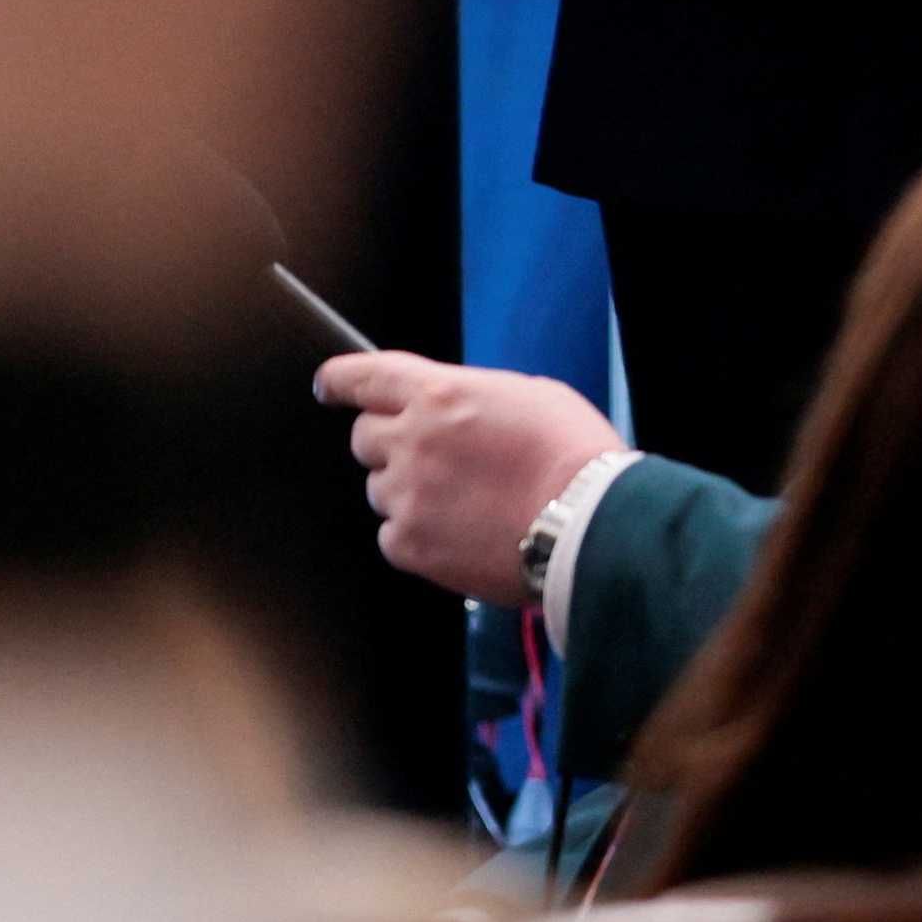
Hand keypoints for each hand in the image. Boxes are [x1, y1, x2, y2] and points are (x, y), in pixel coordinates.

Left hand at [311, 353, 621, 607]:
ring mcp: (407, 495)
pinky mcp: (413, 545)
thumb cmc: (575, 458)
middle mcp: (410, 441)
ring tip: (463, 505)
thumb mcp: (528, 395)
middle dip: (390, 445)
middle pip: (364, 437)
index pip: (362, 377)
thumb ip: (470, 397)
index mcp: (437, 395)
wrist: (593, 527)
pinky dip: (417, 537)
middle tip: (433, 462)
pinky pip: (393, 536)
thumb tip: (450, 409)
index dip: (339, 381)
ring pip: (380, 489)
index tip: (328, 386)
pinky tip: (458, 536)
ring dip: (408, 492)